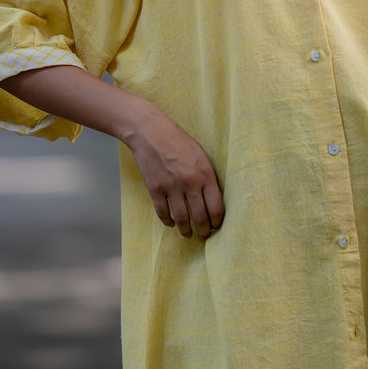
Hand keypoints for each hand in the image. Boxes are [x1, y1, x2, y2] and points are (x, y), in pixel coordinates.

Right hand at [125, 105, 224, 240]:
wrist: (150, 131)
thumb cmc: (177, 140)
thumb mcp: (200, 154)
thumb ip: (207, 176)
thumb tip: (212, 199)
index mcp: (205, 173)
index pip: (217, 207)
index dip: (217, 222)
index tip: (216, 226)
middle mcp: (190, 182)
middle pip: (200, 217)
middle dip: (203, 231)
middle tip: (204, 237)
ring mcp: (172, 187)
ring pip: (182, 219)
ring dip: (186, 230)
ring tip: (188, 234)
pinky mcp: (155, 189)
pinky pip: (163, 213)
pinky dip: (168, 221)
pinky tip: (171, 224)